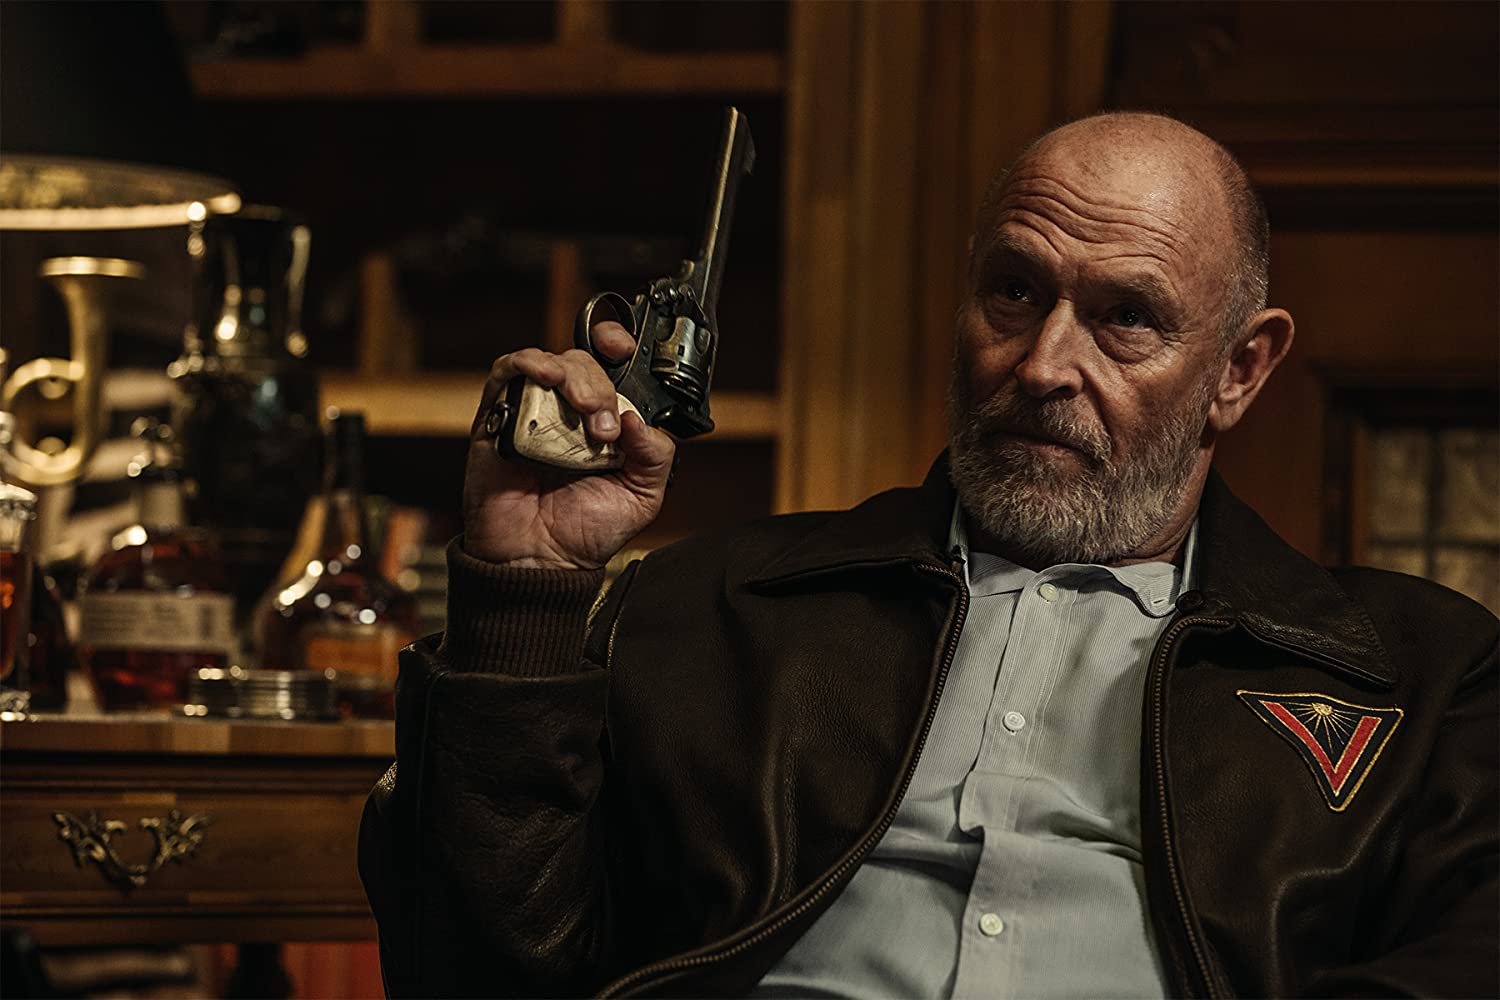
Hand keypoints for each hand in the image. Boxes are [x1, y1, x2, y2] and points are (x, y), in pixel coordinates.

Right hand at [462, 322, 675, 569]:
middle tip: (605, 427)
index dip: (619, 346)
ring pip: (552, 362)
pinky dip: (527, 365)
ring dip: (574, 378)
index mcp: (606, 421)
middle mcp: (570, 411)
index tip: (627, 352)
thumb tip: (639, 418)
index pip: (612, 365)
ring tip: (584, 413)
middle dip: (601, 386)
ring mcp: (534, 411)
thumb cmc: (583, 531)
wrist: (539, 561)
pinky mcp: (498, 417)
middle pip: (585, 363)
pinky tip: (544, 378)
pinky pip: (507, 373)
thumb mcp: (642, 497)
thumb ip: (656, 456)